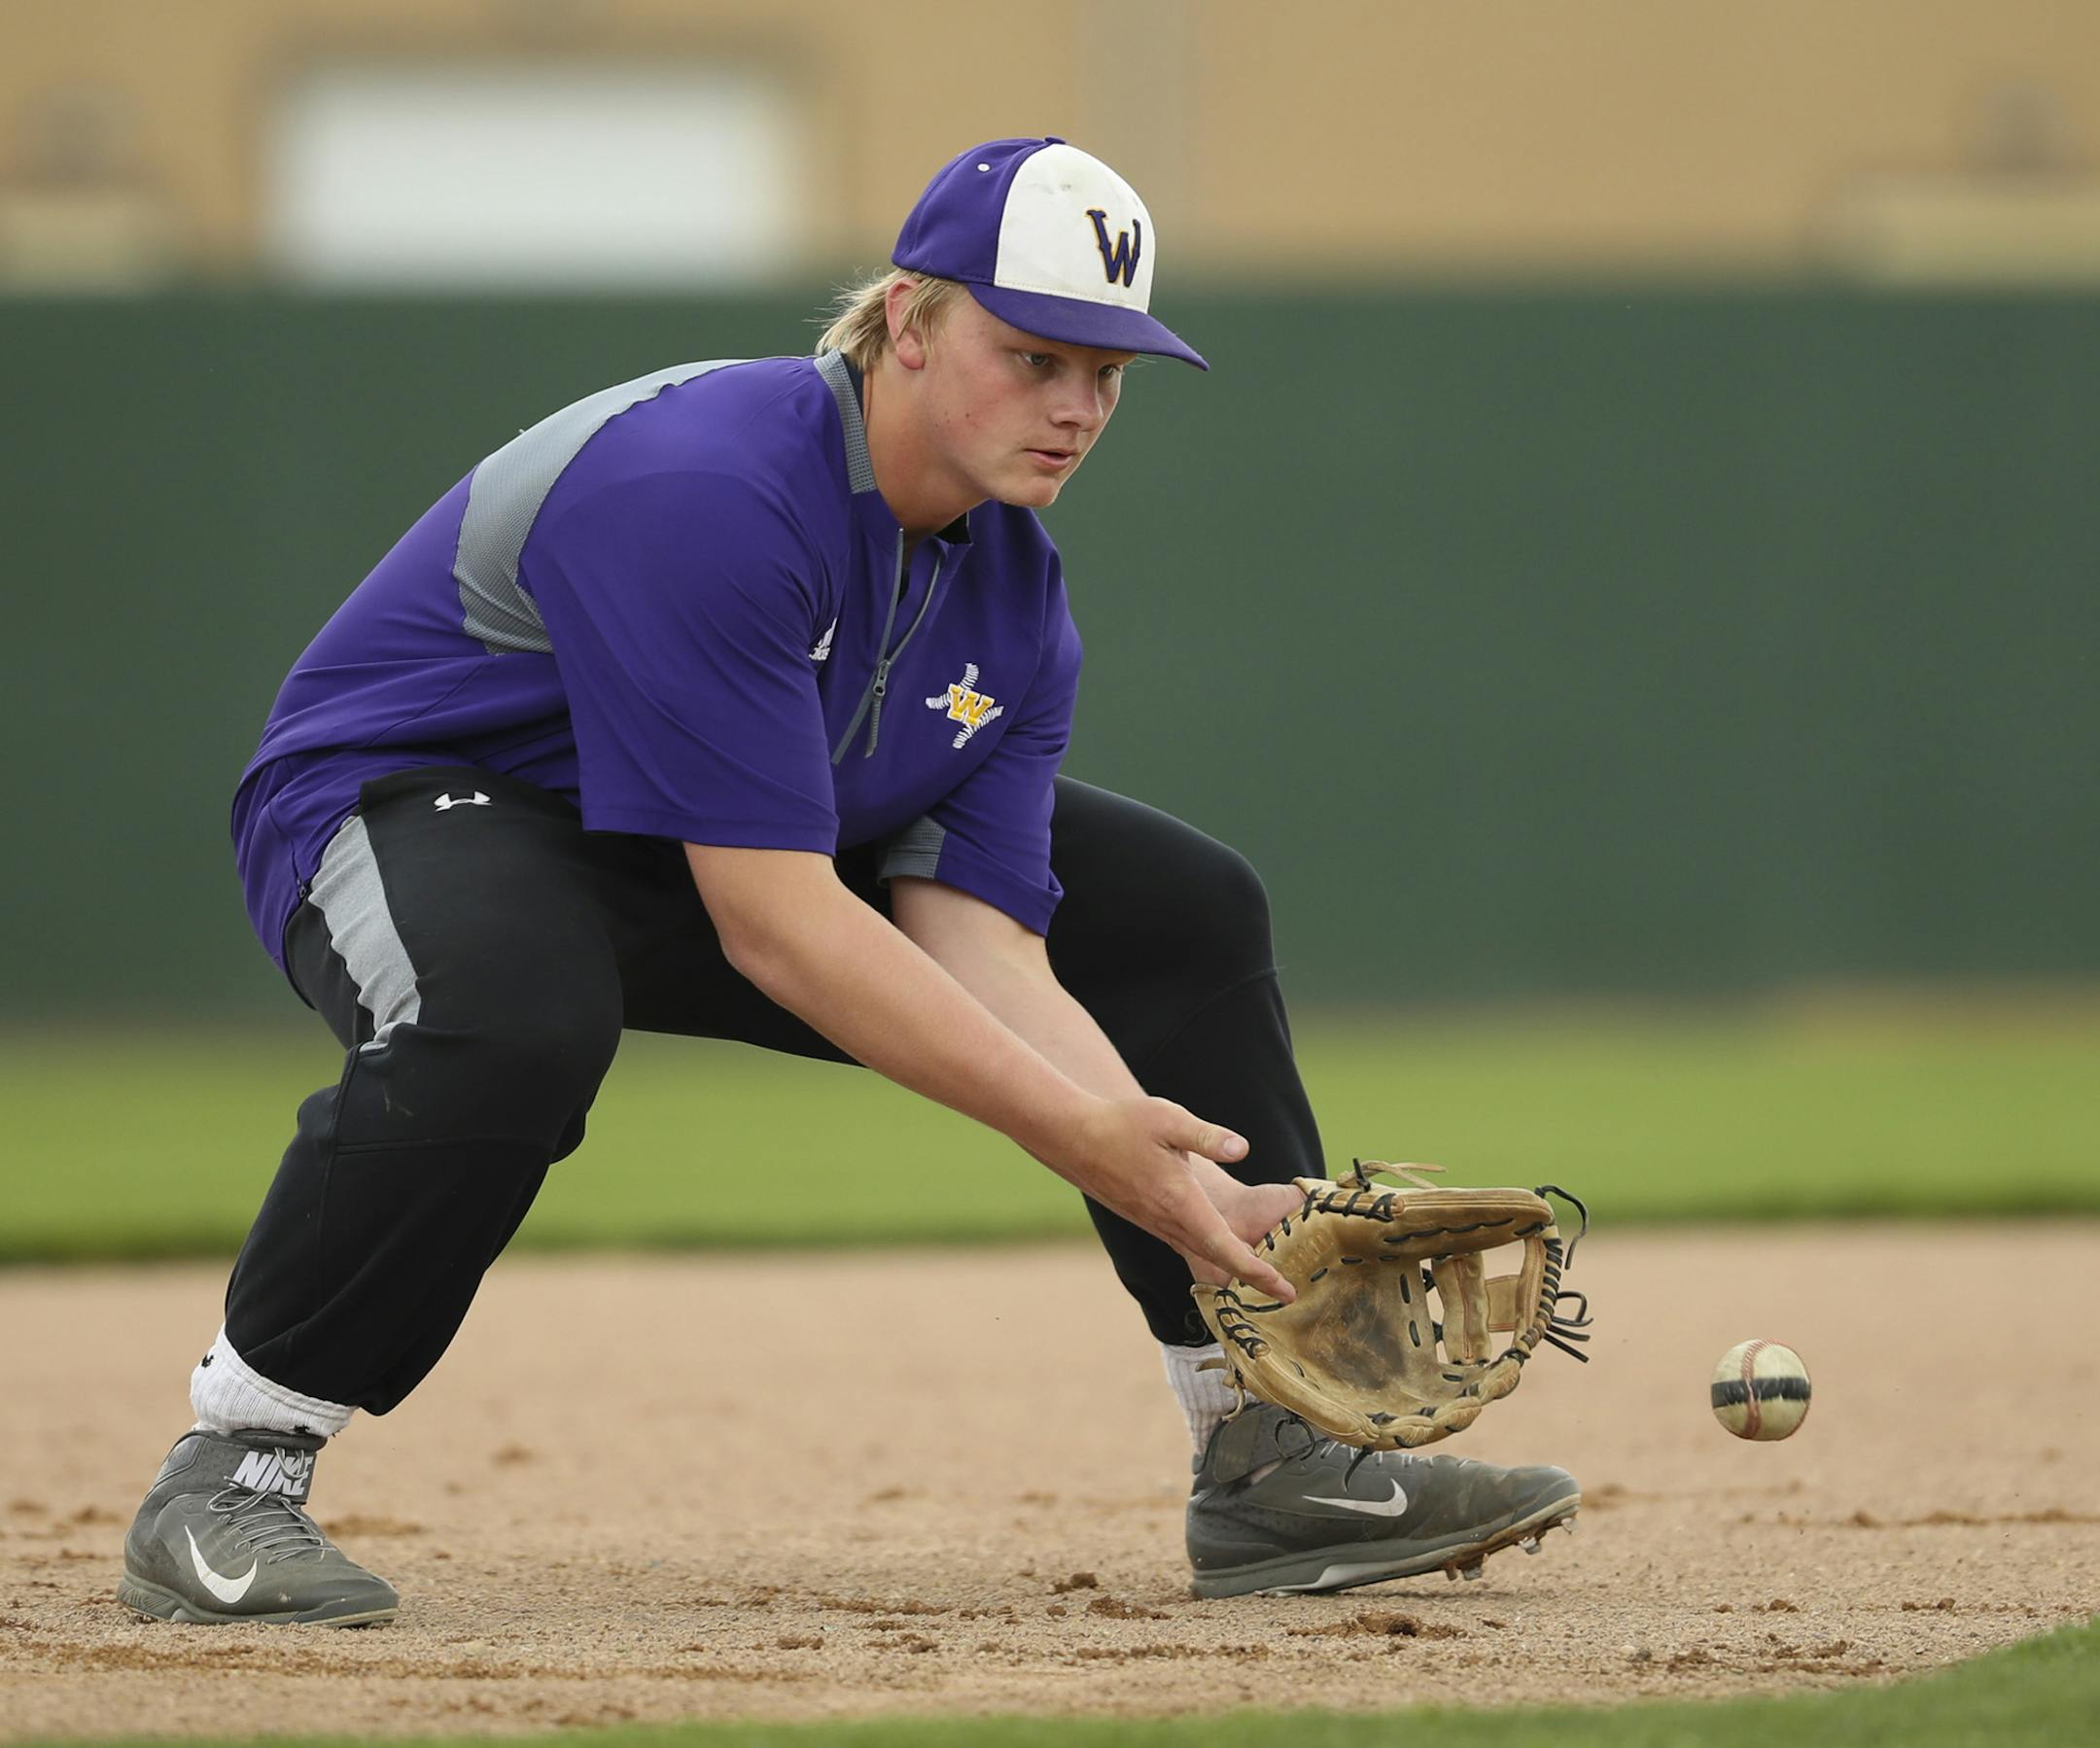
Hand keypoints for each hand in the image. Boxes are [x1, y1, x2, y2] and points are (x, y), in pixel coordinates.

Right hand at [1049, 1097, 1296, 1303]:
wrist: (1075, 1137)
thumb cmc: (1122, 1125)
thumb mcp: (1169, 1119)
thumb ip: (1208, 1136)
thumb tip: (1241, 1148)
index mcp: (1181, 1203)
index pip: (1226, 1248)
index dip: (1258, 1272)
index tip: (1285, 1290)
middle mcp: (1169, 1222)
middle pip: (1218, 1261)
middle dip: (1253, 1278)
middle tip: (1286, 1292)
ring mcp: (1157, 1224)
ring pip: (1201, 1255)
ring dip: (1232, 1267)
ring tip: (1264, 1273)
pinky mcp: (1149, 1218)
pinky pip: (1186, 1244)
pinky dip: (1210, 1253)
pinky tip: (1223, 1247)